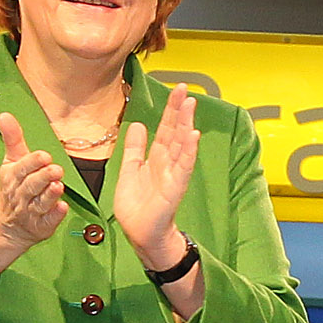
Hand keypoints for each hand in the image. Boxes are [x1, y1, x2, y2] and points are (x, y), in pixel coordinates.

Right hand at [0, 112, 68, 255]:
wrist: (6, 225)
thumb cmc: (13, 187)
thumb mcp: (11, 161)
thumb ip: (12, 138)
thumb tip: (5, 114)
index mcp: (12, 177)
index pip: (22, 168)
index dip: (33, 162)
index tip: (44, 156)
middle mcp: (20, 195)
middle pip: (31, 186)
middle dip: (43, 177)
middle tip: (57, 170)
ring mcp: (30, 212)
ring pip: (40, 203)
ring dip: (50, 195)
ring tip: (59, 186)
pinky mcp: (41, 226)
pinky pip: (48, 221)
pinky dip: (55, 215)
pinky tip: (63, 207)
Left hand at [111, 85, 199, 266]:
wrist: (139, 233)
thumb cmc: (137, 206)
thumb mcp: (129, 169)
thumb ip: (134, 148)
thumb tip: (138, 124)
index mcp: (157, 157)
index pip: (166, 128)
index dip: (170, 109)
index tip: (176, 90)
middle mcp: (168, 163)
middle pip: (176, 132)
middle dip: (180, 111)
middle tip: (185, 90)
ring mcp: (174, 174)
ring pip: (182, 145)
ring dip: (186, 124)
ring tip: (191, 105)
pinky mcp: (175, 188)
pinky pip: (184, 166)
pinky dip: (189, 151)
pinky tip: (193, 135)